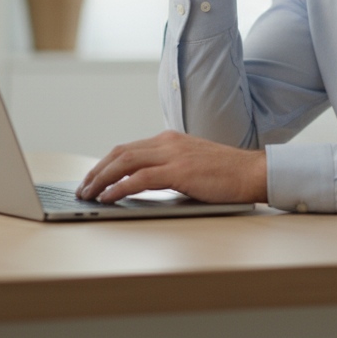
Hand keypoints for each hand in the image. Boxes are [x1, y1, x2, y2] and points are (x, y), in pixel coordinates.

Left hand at [77, 130, 267, 203]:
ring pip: (124, 162)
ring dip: (101, 179)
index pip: (128, 148)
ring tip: (88, 194)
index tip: (93, 179)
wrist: (254, 172)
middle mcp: (168, 142)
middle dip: (97, 171)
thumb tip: (142, 186)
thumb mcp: (192, 166)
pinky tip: (109, 198)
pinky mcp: (179, 171)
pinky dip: (119, 188)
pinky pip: (139, 179)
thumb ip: (169, 170)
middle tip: (83, 188)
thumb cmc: (227, 175)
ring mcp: (173, 155)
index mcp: (170, 140)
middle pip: (120, 153)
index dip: (105, 164)